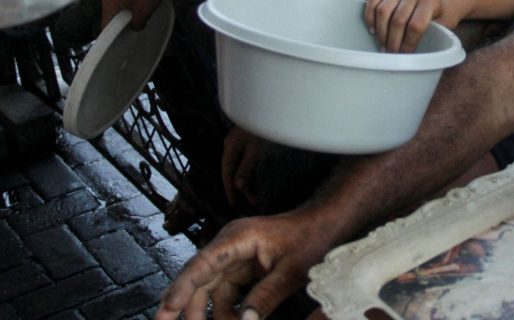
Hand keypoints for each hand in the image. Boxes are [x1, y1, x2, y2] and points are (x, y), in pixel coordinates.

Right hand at [154, 210, 332, 319]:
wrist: (324, 223)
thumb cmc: (310, 238)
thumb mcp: (292, 270)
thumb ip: (266, 296)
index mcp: (239, 238)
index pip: (202, 263)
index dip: (182, 287)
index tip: (167, 309)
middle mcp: (230, 244)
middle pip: (197, 276)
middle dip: (180, 304)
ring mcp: (234, 255)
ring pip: (208, 287)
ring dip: (205, 312)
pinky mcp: (241, 266)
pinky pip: (224, 290)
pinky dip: (222, 310)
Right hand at [221, 126, 262, 208]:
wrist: (274, 109)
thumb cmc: (263, 128)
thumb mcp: (255, 150)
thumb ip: (246, 168)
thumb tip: (237, 186)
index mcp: (230, 146)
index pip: (227, 172)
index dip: (229, 188)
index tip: (233, 203)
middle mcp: (233, 145)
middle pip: (234, 170)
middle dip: (242, 187)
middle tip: (252, 202)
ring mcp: (240, 143)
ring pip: (241, 166)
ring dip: (249, 180)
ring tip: (257, 195)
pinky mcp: (249, 142)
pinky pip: (247, 161)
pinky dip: (252, 171)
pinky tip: (258, 180)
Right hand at [364, 0, 457, 52]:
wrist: (442, 2)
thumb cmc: (442, 17)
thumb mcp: (444, 26)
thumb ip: (431, 37)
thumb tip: (413, 56)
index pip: (415, 25)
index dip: (408, 43)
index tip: (405, 55)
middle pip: (398, 20)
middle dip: (393, 41)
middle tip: (392, 53)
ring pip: (383, 11)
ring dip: (381, 32)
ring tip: (384, 45)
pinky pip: (373, 2)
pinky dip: (370, 17)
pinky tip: (374, 30)